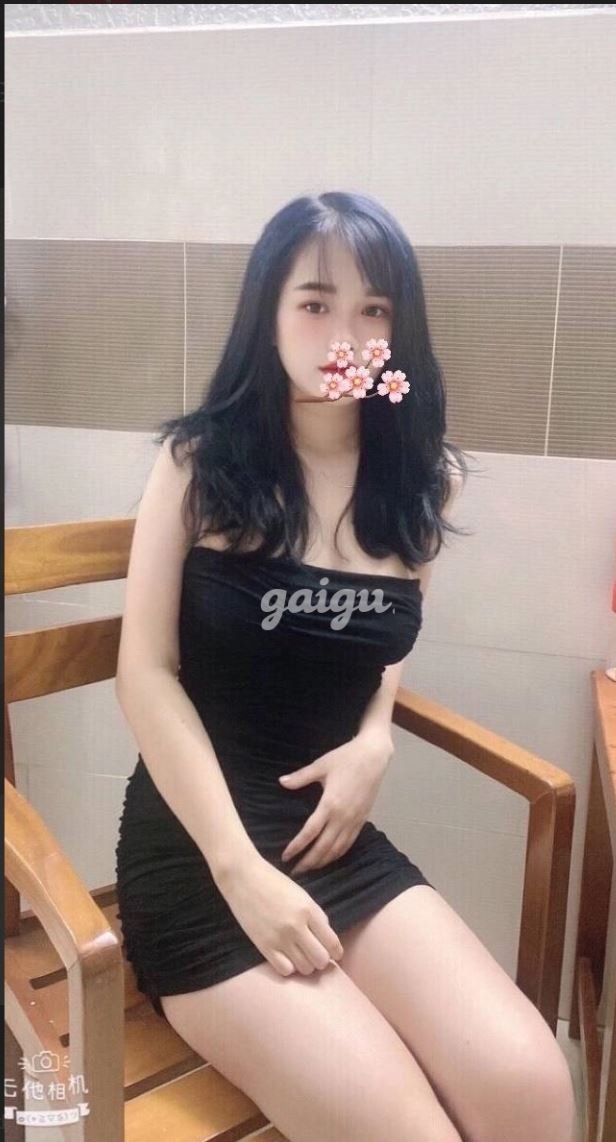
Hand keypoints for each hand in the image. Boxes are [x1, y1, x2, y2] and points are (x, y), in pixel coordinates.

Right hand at [219, 853, 343, 976]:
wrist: (243, 877)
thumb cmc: (274, 882)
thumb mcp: (302, 895)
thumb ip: (316, 916)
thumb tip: (327, 939)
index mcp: (309, 910)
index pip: (332, 942)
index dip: (336, 952)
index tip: (334, 954)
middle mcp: (296, 926)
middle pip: (320, 960)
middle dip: (321, 960)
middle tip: (315, 954)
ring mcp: (279, 938)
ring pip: (304, 968)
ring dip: (305, 964)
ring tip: (300, 955)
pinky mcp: (263, 946)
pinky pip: (285, 970)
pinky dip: (288, 967)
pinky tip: (285, 956)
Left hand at [278, 730, 392, 874]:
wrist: (374, 756)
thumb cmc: (346, 758)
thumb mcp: (321, 765)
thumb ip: (301, 777)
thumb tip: (281, 782)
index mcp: (330, 804)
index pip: (310, 832)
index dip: (297, 847)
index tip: (285, 856)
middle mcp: (343, 817)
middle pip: (324, 847)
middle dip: (309, 862)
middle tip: (294, 872)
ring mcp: (354, 820)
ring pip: (337, 849)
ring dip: (323, 861)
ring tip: (310, 869)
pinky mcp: (363, 820)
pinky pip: (349, 843)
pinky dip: (338, 854)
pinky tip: (330, 858)